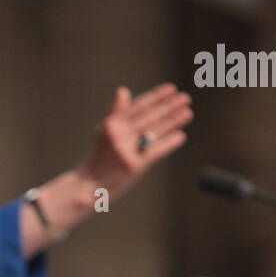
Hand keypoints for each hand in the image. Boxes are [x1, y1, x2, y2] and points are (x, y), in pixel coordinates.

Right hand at [76, 83, 193, 202]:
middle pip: (149, 116)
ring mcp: (126, 150)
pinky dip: (168, 143)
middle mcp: (118, 134)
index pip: (138, 106)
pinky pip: (155, 151)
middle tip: (186, 98)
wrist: (88, 187)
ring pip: (154, 131)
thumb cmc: (98, 159)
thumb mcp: (102, 132)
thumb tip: (123, 90)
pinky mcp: (133, 166)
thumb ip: (115, 113)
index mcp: (112, 123)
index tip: (171, 89)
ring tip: (187, 112)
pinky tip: (180, 136)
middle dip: (169, 106)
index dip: (156, 96)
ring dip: (173, 121)